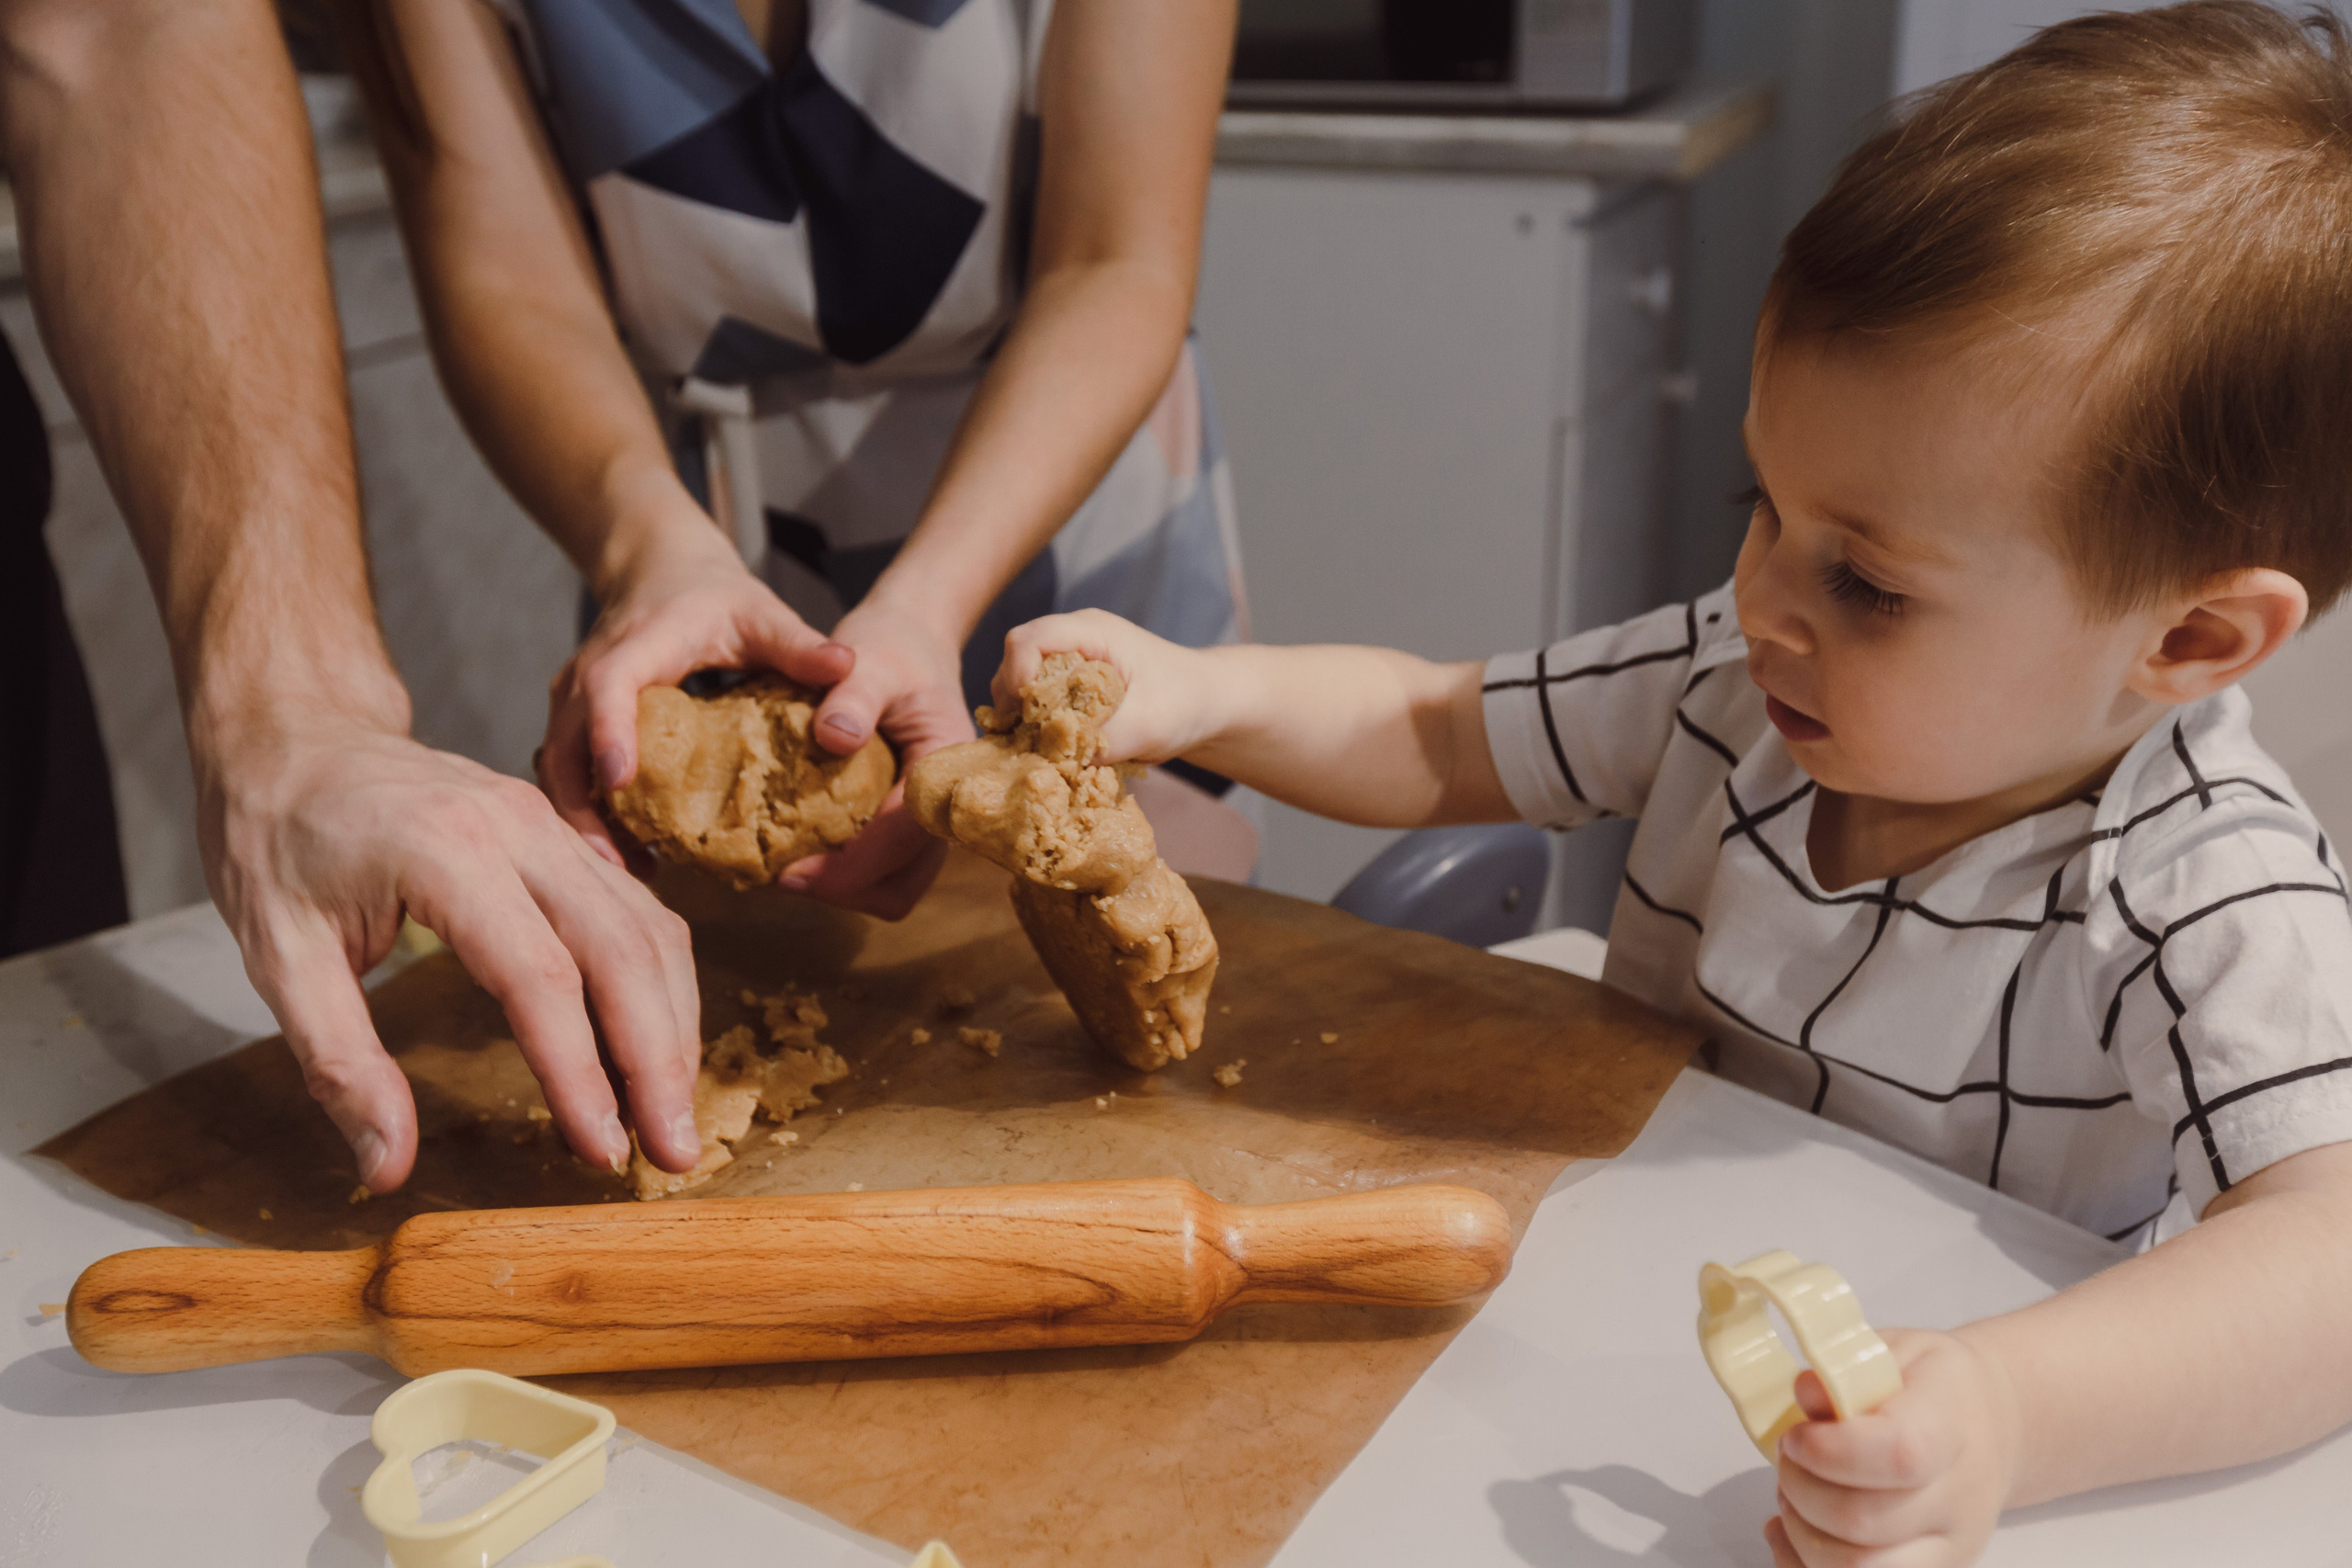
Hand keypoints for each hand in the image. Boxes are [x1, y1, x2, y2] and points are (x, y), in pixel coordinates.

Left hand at [199, 707, 708, 1190]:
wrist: (295, 730)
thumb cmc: (274, 838)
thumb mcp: (276, 957)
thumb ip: (339, 1062)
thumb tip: (385, 1169)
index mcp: (444, 852)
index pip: (539, 975)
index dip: (579, 1071)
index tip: (601, 1151)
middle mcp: (519, 829)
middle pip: (623, 950)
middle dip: (659, 1059)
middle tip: (674, 1154)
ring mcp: (552, 826)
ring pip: (649, 929)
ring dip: (672, 1026)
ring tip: (670, 1115)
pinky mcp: (566, 836)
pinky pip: (640, 911)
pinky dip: (659, 986)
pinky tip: (654, 1047)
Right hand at [545, 514, 853, 866]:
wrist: (658, 569)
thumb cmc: (713, 595)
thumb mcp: (760, 613)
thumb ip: (800, 644)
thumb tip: (848, 666)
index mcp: (637, 645)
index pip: (609, 686)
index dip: (610, 731)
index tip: (621, 781)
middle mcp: (589, 674)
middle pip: (565, 746)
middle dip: (584, 807)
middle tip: (620, 865)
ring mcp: (573, 701)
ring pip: (557, 768)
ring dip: (583, 821)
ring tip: (628, 871)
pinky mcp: (574, 723)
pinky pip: (566, 774)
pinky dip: (586, 813)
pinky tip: (628, 852)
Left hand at [779, 590, 974, 917]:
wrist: (912, 640)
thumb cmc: (892, 646)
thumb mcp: (870, 659)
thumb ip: (853, 694)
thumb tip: (834, 737)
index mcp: (948, 765)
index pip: (908, 835)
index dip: (854, 863)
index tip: (793, 871)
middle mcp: (947, 803)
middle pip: (905, 880)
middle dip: (846, 888)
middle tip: (783, 875)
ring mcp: (931, 819)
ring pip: (896, 886)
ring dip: (846, 887)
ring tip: (790, 867)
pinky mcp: (910, 823)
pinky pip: (886, 871)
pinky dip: (848, 874)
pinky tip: (806, 850)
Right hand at [995, 609, 1219, 764]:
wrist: (1209, 703)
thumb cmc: (1186, 702)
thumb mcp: (1148, 726)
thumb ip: (1101, 740)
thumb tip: (1056, 758)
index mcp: (1092, 632)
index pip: (1028, 640)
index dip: (1016, 676)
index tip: (1029, 716)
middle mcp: (1075, 639)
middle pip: (1016, 659)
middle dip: (1014, 700)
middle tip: (1025, 739)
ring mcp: (1072, 659)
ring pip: (1021, 681)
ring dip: (1023, 715)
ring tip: (1039, 746)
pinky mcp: (1072, 682)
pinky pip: (1038, 698)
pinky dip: (1036, 722)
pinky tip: (1050, 746)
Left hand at [1766, 1329, 2021, 1567]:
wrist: (1991, 1424)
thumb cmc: (1934, 1387)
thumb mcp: (1893, 1352)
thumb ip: (1844, 1371)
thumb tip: (1806, 1393)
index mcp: (1950, 1429)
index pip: (1897, 1456)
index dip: (1830, 1452)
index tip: (1796, 1435)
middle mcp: (1958, 1500)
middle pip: (1865, 1524)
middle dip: (1800, 1491)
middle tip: (1788, 1459)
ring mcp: (1948, 1548)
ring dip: (1801, 1535)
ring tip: (1793, 1494)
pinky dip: (1802, 1566)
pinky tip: (1786, 1532)